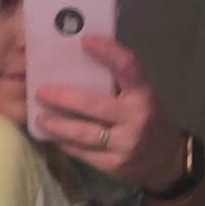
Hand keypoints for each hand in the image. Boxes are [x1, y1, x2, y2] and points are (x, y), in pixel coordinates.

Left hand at [35, 35, 186, 192]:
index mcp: (143, 94)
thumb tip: (82, 56)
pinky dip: (66, 144)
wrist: (165, 159)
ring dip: (58, 125)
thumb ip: (118, 82)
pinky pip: (83, 153)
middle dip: (64, 98)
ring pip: (83, 133)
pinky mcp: (114, 165)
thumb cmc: (146, 118)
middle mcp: (135, 117)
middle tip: (41, 92)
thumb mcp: (140, 96)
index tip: (85, 40)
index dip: (107, 52)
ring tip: (39, 118)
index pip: (127, 67)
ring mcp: (124, 144)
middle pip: (94, 104)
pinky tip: (53, 137)